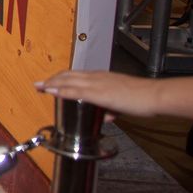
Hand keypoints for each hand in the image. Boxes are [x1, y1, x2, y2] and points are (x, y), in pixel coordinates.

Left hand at [36, 70, 192, 121]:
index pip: (77, 76)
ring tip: (40, 87)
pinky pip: (75, 90)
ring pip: (68, 81)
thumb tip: (107, 116)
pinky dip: (61, 90)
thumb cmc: (142, 98)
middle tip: (39, 84)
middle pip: (68, 76)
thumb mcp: (122, 104)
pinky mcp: (98, 93)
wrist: (154, 96)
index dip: (62, 78)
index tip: (51, 82)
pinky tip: (52, 92)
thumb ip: (112, 109)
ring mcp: (96, 84)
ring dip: (52, 83)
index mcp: (102, 78)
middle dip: (52, 80)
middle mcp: (97, 77)